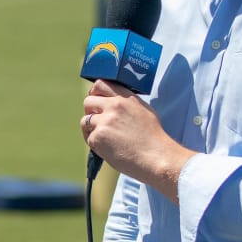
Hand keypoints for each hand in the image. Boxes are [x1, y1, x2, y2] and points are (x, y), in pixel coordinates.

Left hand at [81, 80, 193, 202]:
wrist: (156, 157)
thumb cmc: (153, 137)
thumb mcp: (144, 110)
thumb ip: (127, 103)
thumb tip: (112, 101)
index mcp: (125, 98)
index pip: (101, 84)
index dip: (95, 93)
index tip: (97, 101)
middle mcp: (113, 106)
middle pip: (88, 101)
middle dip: (90, 111)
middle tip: (98, 122)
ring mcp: (104, 121)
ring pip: (85, 120)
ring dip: (91, 129)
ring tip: (103, 138)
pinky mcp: (97, 137)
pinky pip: (89, 138)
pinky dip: (96, 144)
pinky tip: (108, 149)